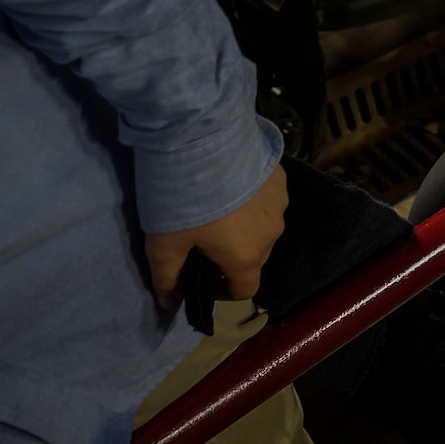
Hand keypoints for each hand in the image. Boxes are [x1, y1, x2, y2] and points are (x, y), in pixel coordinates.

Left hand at [144, 163, 287, 305]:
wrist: (205, 140)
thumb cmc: (183, 201)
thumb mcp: (163, 243)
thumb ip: (167, 278)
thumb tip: (169, 303)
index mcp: (246, 258)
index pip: (245, 290)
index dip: (223, 291)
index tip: (203, 276)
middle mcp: (272, 235)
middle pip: (255, 259)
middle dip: (232, 256)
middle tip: (203, 237)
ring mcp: (281, 204)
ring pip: (263, 227)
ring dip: (245, 227)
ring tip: (219, 206)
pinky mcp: (281, 178)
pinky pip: (268, 200)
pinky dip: (252, 200)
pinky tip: (232, 183)